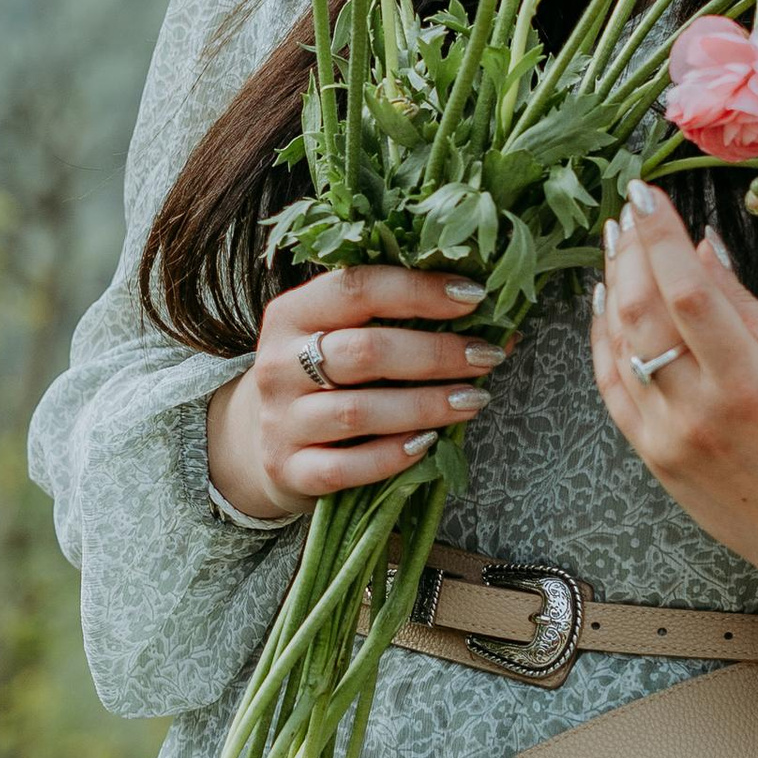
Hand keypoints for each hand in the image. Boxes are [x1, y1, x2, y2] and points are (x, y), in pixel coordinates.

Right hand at [207, 267, 506, 521]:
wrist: (263, 438)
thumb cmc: (324, 375)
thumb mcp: (341, 334)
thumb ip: (400, 320)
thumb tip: (494, 320)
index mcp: (292, 313)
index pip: (358, 288)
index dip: (420, 290)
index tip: (474, 296)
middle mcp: (278, 363)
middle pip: (365, 352)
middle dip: (437, 353)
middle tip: (486, 357)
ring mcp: (280, 420)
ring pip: (360, 412)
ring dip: (427, 406)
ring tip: (474, 400)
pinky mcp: (289, 469)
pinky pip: (346, 468)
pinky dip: (392, 456)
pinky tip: (428, 444)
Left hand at [592, 184, 757, 633]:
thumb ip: (746, 306)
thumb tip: (701, 247)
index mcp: (749, 381)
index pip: (688, 289)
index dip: (661, 234)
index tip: (648, 191)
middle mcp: (699, 410)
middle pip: (642, 311)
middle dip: (631, 250)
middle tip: (631, 210)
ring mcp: (667, 438)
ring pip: (617, 345)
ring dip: (610, 286)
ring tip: (616, 241)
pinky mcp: (651, 459)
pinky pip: (611, 388)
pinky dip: (601, 339)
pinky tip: (605, 301)